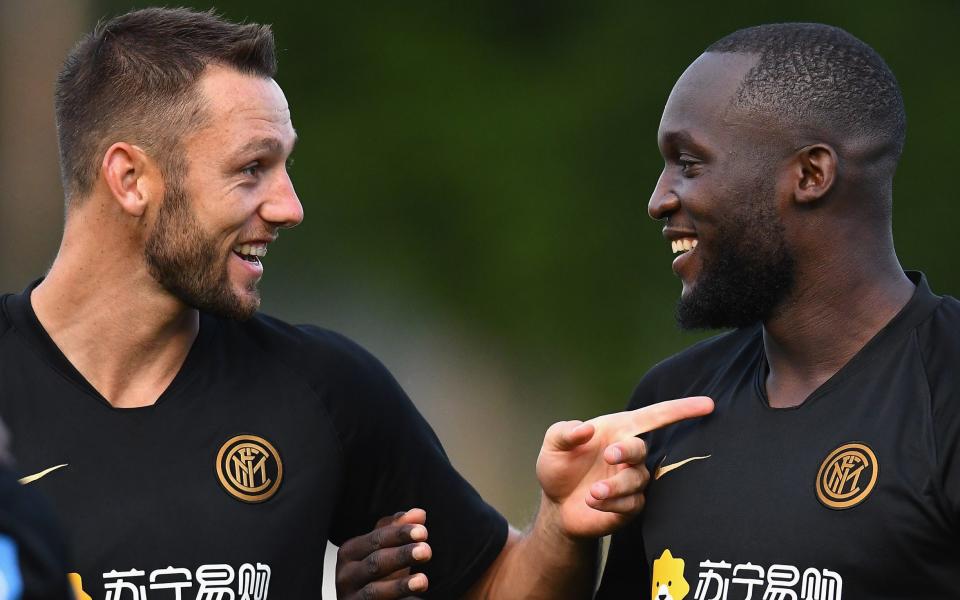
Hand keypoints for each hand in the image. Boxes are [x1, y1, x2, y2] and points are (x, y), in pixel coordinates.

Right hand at [335, 508, 431, 599]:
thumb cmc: (377, 574)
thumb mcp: (387, 550)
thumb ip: (399, 530)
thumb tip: (419, 513)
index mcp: (350, 551)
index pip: (377, 539)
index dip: (400, 534)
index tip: (422, 531)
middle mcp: (345, 574)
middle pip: (375, 562)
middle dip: (402, 555)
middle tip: (426, 550)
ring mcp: (350, 597)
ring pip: (375, 590)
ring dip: (400, 584)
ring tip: (423, 580)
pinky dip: (396, 596)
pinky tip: (415, 590)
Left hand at [536, 396, 713, 537]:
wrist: (556, 505)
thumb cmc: (558, 467)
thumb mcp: (552, 445)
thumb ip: (564, 432)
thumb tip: (585, 429)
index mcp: (618, 431)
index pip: (654, 416)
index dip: (681, 410)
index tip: (707, 405)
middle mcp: (629, 455)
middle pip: (641, 449)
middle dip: (628, 451)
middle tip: (610, 455)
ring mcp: (632, 481)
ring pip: (637, 480)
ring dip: (615, 485)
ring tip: (593, 491)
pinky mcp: (630, 507)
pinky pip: (632, 504)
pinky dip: (611, 503)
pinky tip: (593, 501)